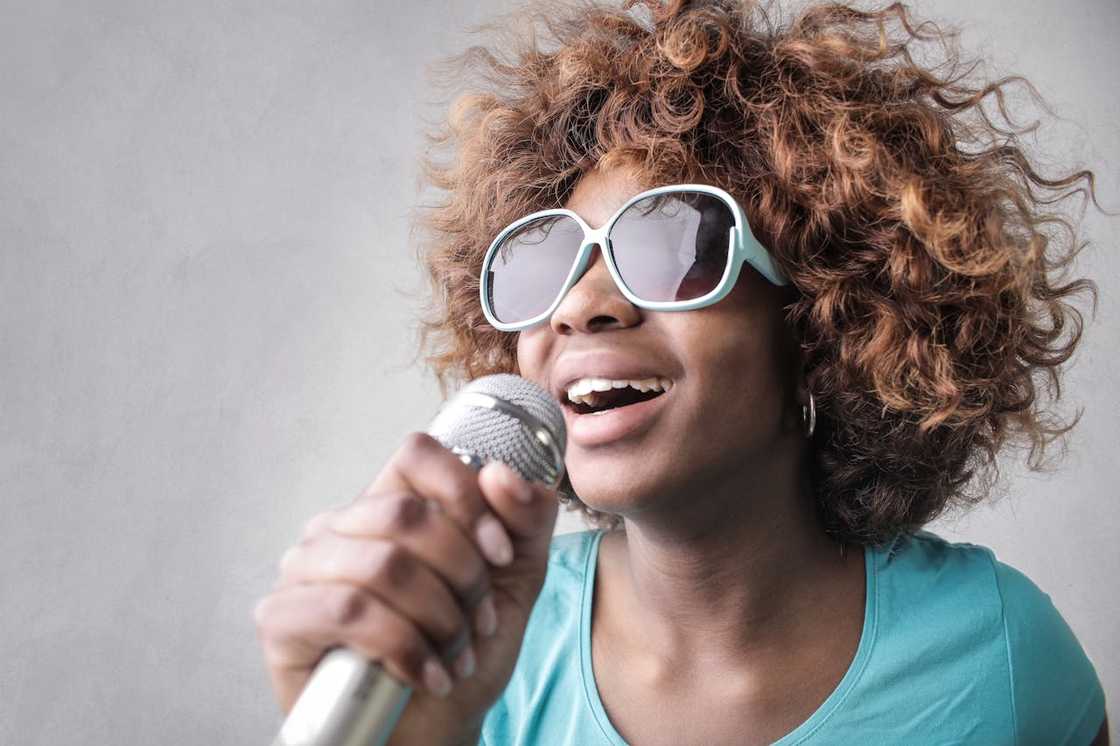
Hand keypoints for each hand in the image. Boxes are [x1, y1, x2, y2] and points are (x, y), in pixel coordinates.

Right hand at [253, 432, 559, 743]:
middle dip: (462, 575)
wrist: (434, 730)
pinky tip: (426, 674)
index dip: (466, 496)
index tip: (500, 553)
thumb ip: (524, 520)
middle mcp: (339, 527)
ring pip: (383, 564)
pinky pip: (349, 611)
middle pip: (405, 513)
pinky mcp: (282, 618)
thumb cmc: (462, 650)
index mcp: (389, 505)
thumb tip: (501, 474)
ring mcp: (303, 570)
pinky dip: (404, 647)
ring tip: (456, 654)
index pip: (417, 453)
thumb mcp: (514, 580)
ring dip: (439, 618)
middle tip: (480, 621)